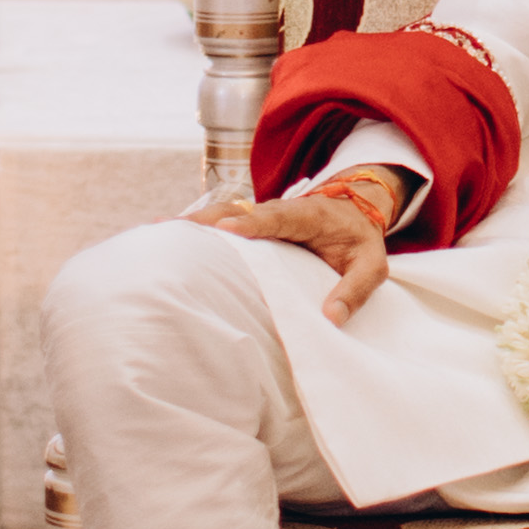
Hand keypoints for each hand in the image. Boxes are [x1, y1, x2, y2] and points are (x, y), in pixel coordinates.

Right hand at [188, 171, 405, 323]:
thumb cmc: (360, 241)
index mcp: (308, 215)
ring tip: (156, 233)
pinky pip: (222, 223)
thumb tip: (332, 318)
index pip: (276, 217)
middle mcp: (278, 210)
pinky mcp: (251, 225)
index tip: (226, 228)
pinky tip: (167, 240)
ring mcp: (261, 216)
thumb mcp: (373, 265)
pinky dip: (196, 230)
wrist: (356, 210)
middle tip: (170, 229)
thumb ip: (356, 289)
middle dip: (204, 219)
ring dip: (192, 224)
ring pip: (223, 214)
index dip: (250, 222)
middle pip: (237, 210)